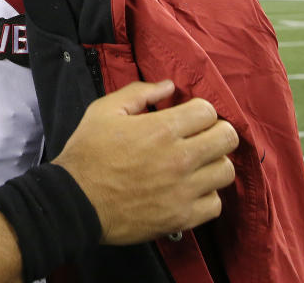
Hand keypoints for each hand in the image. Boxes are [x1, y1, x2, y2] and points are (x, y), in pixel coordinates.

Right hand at [53, 81, 237, 244]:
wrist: (76, 201)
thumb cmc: (87, 153)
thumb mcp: (103, 111)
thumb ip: (138, 93)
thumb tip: (169, 86)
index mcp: (161, 129)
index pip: (208, 111)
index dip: (198, 110)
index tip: (188, 116)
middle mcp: (179, 159)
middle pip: (227, 138)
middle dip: (215, 131)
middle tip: (200, 136)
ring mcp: (183, 190)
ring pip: (226, 171)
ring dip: (213, 163)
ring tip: (196, 163)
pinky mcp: (182, 217)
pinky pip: (215, 204)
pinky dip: (206, 195)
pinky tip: (190, 189)